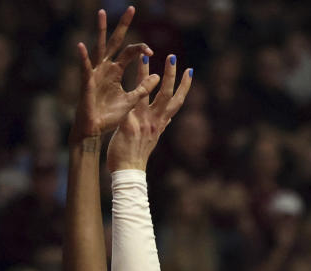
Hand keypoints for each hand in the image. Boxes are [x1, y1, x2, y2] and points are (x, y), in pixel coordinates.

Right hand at [71, 6, 160, 142]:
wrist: (95, 131)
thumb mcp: (131, 101)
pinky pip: (85, 68)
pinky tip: (81, 46)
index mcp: (116, 71)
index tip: (152, 51)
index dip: (141, 49)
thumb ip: (143, 88)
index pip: (130, 52)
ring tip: (102, 13)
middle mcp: (106, 68)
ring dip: (101, 31)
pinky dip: (83, 58)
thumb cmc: (109, 117)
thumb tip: (158, 76)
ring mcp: (95, 73)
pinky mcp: (87, 83)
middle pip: (116, 42)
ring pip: (100, 48)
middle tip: (132, 8)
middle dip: (123, 26)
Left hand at [107, 53, 192, 170]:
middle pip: (166, 94)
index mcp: (160, 124)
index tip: (189, 71)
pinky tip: (120, 78)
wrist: (129, 174)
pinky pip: (127, 106)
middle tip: (172, 57)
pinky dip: (124, 94)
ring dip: (146, 74)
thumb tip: (167, 120)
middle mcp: (154, 121)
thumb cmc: (137, 158)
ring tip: (144, 57)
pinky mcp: (128, 127)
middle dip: (170, 75)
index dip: (184, 87)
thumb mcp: (152, 140)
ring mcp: (142, 123)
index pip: (176, 102)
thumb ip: (158, 127)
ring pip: (146, 94)